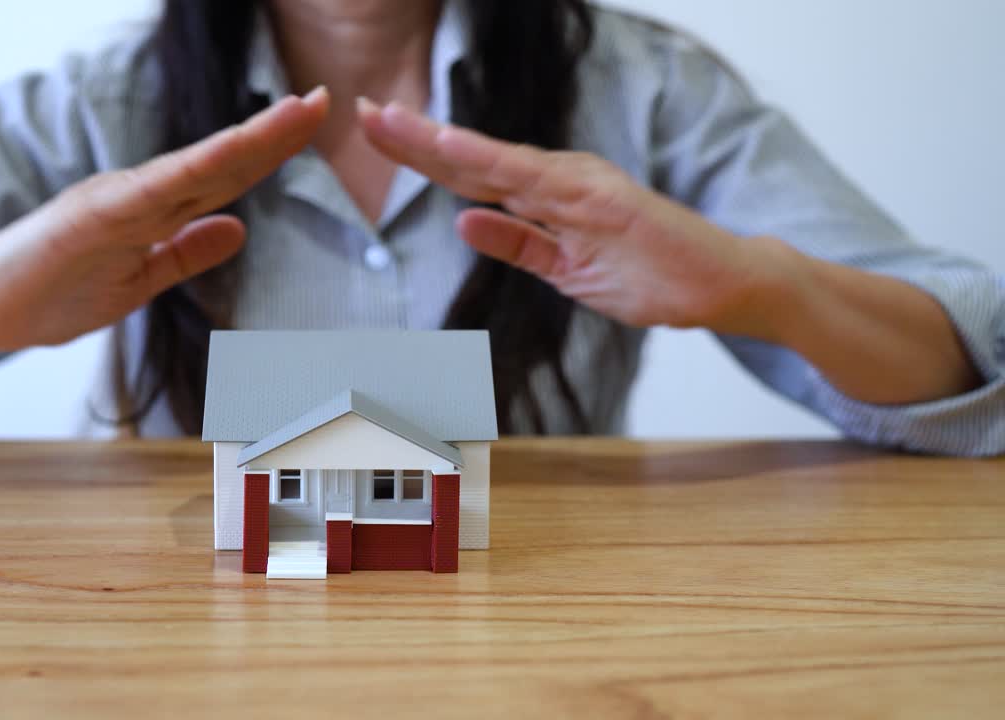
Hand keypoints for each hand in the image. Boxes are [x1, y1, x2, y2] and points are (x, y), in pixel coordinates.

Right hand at [0, 88, 329, 351]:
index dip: (272, 151)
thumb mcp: (138, 281)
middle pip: (220, 162)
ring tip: (294, 112)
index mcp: (152, 211)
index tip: (316, 123)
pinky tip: (229, 154)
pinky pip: (147, 194)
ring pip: (193, 167)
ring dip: (247, 139)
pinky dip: (190, 172)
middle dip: (276, 133)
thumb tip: (239, 231)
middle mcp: (137, 195)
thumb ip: (185, 254)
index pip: (225, 178)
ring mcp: (110, 203)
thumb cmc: (49, 294)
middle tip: (325, 99)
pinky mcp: (82, 218)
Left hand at [356, 98, 790, 337]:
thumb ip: (518, 244)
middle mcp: (558, 180)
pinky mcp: (599, 197)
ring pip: (492, 159)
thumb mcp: (566, 270)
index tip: (377, 136)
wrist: (724, 284)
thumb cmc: (653, 275)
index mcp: (549, 195)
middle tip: (360, 111)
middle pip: (470, 158)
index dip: (422, 156)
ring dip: (437, 140)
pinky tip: (449, 145)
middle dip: (413, 137)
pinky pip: (533, 178)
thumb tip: (463, 222)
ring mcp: (578, 184)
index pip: (471, 174)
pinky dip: (487, 159)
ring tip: (387, 120)